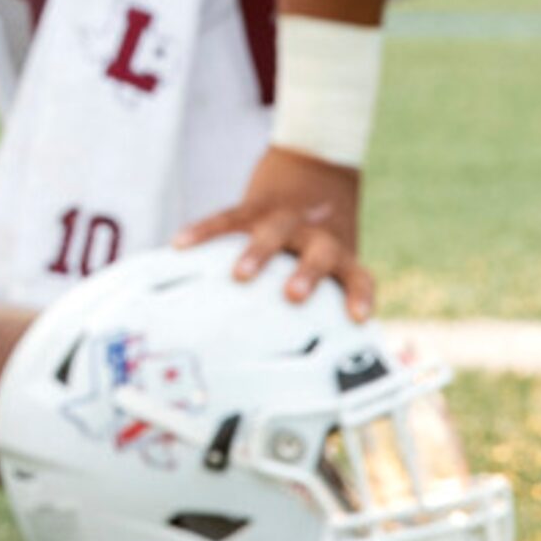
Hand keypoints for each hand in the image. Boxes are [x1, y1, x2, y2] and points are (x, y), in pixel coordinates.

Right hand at [174, 145, 372, 319]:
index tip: (359, 318)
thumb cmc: (317, 236)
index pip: (358, 275)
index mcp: (339, 253)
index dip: (360, 296)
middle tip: (293, 295)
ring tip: (240, 275)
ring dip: (258, 252)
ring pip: (274, 231)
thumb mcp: (332, 261)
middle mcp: (316, 234)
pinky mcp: (254, 205)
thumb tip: (298, 373)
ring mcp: (285, 217)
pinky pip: (228, 217)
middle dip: (308, 273)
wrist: (316, 167)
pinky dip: (204, 231)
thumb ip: (319, 300)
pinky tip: (180, 244)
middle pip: (320, 251)